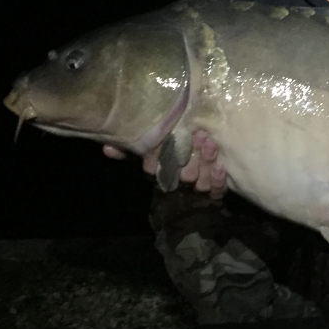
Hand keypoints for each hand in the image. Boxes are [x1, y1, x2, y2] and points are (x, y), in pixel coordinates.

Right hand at [102, 130, 227, 198]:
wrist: (202, 138)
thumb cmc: (175, 138)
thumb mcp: (153, 138)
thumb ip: (130, 145)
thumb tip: (107, 148)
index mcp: (161, 169)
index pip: (153, 169)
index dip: (158, 158)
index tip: (167, 139)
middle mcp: (178, 180)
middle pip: (183, 177)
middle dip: (192, 158)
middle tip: (199, 136)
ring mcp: (198, 186)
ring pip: (201, 184)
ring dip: (206, 164)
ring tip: (210, 144)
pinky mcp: (215, 189)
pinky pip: (217, 191)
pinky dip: (218, 180)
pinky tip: (221, 167)